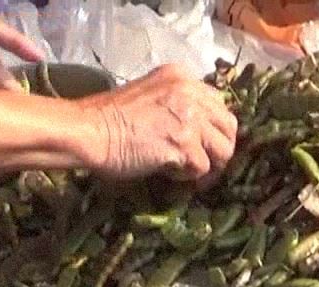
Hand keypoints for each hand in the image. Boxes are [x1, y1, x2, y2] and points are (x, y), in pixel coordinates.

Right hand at [77, 66, 237, 179]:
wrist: (89, 131)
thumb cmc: (110, 118)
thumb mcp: (151, 96)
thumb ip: (177, 104)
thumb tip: (198, 131)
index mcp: (182, 77)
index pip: (218, 104)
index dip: (213, 129)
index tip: (202, 144)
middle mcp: (190, 92)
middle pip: (229, 126)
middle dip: (219, 149)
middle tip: (202, 164)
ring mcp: (189, 118)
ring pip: (223, 150)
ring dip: (208, 165)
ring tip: (185, 171)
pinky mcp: (184, 144)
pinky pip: (202, 168)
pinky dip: (187, 176)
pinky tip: (168, 172)